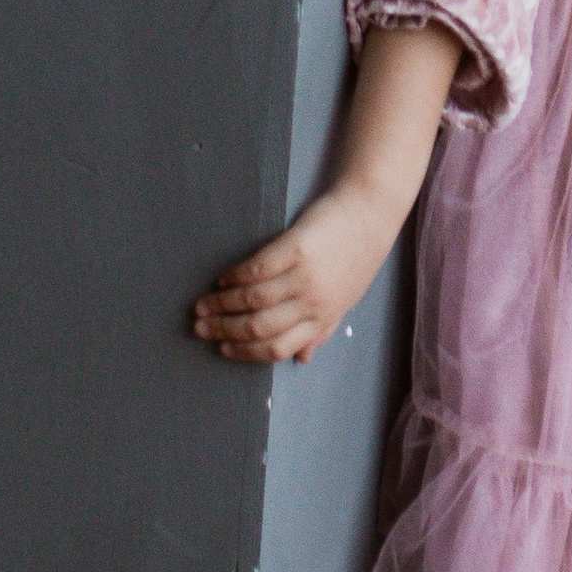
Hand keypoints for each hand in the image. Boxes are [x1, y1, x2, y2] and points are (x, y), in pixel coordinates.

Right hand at [192, 179, 406, 365]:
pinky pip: (258, 268)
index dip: (245, 352)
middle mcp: (313, 302)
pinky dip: (236, 276)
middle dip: (224, 330)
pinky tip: (223, 278)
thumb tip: (301, 359)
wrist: (371, 212)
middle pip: (259, 326)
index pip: (277, 348)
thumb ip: (323, 330)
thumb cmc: (358, 257)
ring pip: (254, 299)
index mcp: (323, 318)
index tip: (222, 348)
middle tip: (200, 327)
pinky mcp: (296, 247)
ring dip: (222, 304)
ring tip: (203, 305)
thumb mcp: (346, 301)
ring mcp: (304, 275)